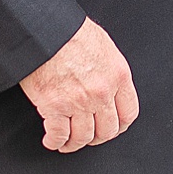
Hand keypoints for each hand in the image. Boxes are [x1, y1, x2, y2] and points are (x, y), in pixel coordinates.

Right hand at [18, 16, 138, 152]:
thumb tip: (108, 82)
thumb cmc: (70, 31)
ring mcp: (78, 102)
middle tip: (90, 137)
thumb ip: (109, 69)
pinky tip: (52, 140)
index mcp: (117, 76)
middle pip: (107, 131)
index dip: (120, 126)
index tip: (113, 128)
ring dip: (75, 144)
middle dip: (98, 137)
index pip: (128, 113)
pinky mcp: (54, 107)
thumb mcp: (103, 45)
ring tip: (69, 142)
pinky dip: (55, 142)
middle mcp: (101, 93)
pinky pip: (58, 135)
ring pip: (83, 137)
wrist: (44, 30)